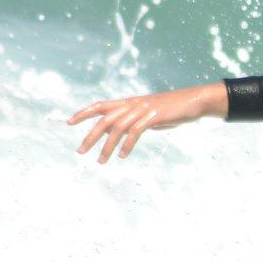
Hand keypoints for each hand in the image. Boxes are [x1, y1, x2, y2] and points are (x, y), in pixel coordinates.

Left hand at [67, 83, 225, 163]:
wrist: (193, 101)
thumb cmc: (172, 110)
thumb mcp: (148, 116)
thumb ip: (132, 122)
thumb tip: (118, 134)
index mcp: (129, 102)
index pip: (100, 106)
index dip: (83, 112)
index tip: (69, 122)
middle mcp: (132, 104)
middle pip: (104, 120)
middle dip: (90, 136)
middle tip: (80, 152)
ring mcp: (142, 109)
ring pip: (117, 128)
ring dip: (107, 146)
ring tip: (101, 161)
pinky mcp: (153, 116)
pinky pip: (136, 131)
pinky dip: (127, 144)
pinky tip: (123, 156)